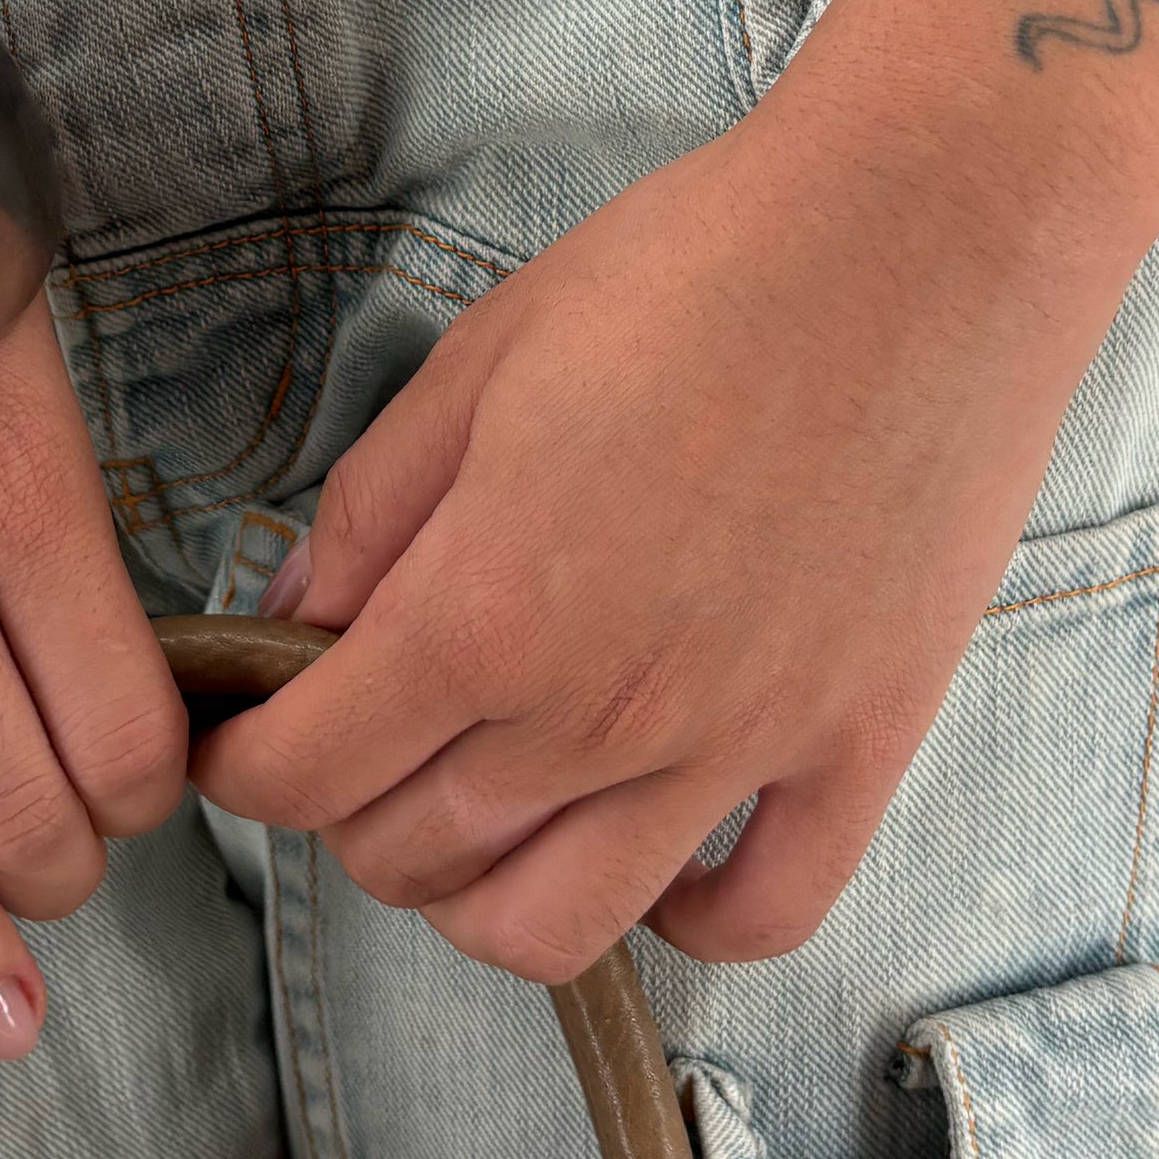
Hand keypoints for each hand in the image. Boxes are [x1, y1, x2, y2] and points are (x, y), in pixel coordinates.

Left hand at [189, 49, 1124, 982]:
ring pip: (557, 928)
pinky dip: (686, 923)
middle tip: (350, 740)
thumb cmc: (694, 268)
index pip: (306, 771)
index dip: (240, 764)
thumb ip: (371, 511)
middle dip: (342, 813)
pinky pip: (758, 917)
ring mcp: (737, 746)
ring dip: (477, 896)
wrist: (921, 230)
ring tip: (473, 812)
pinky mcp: (857, 746)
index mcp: (483, 610)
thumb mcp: (482, 360)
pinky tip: (648, 861)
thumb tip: (291, 619)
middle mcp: (599, 712)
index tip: (237, 733)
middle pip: (409, 856)